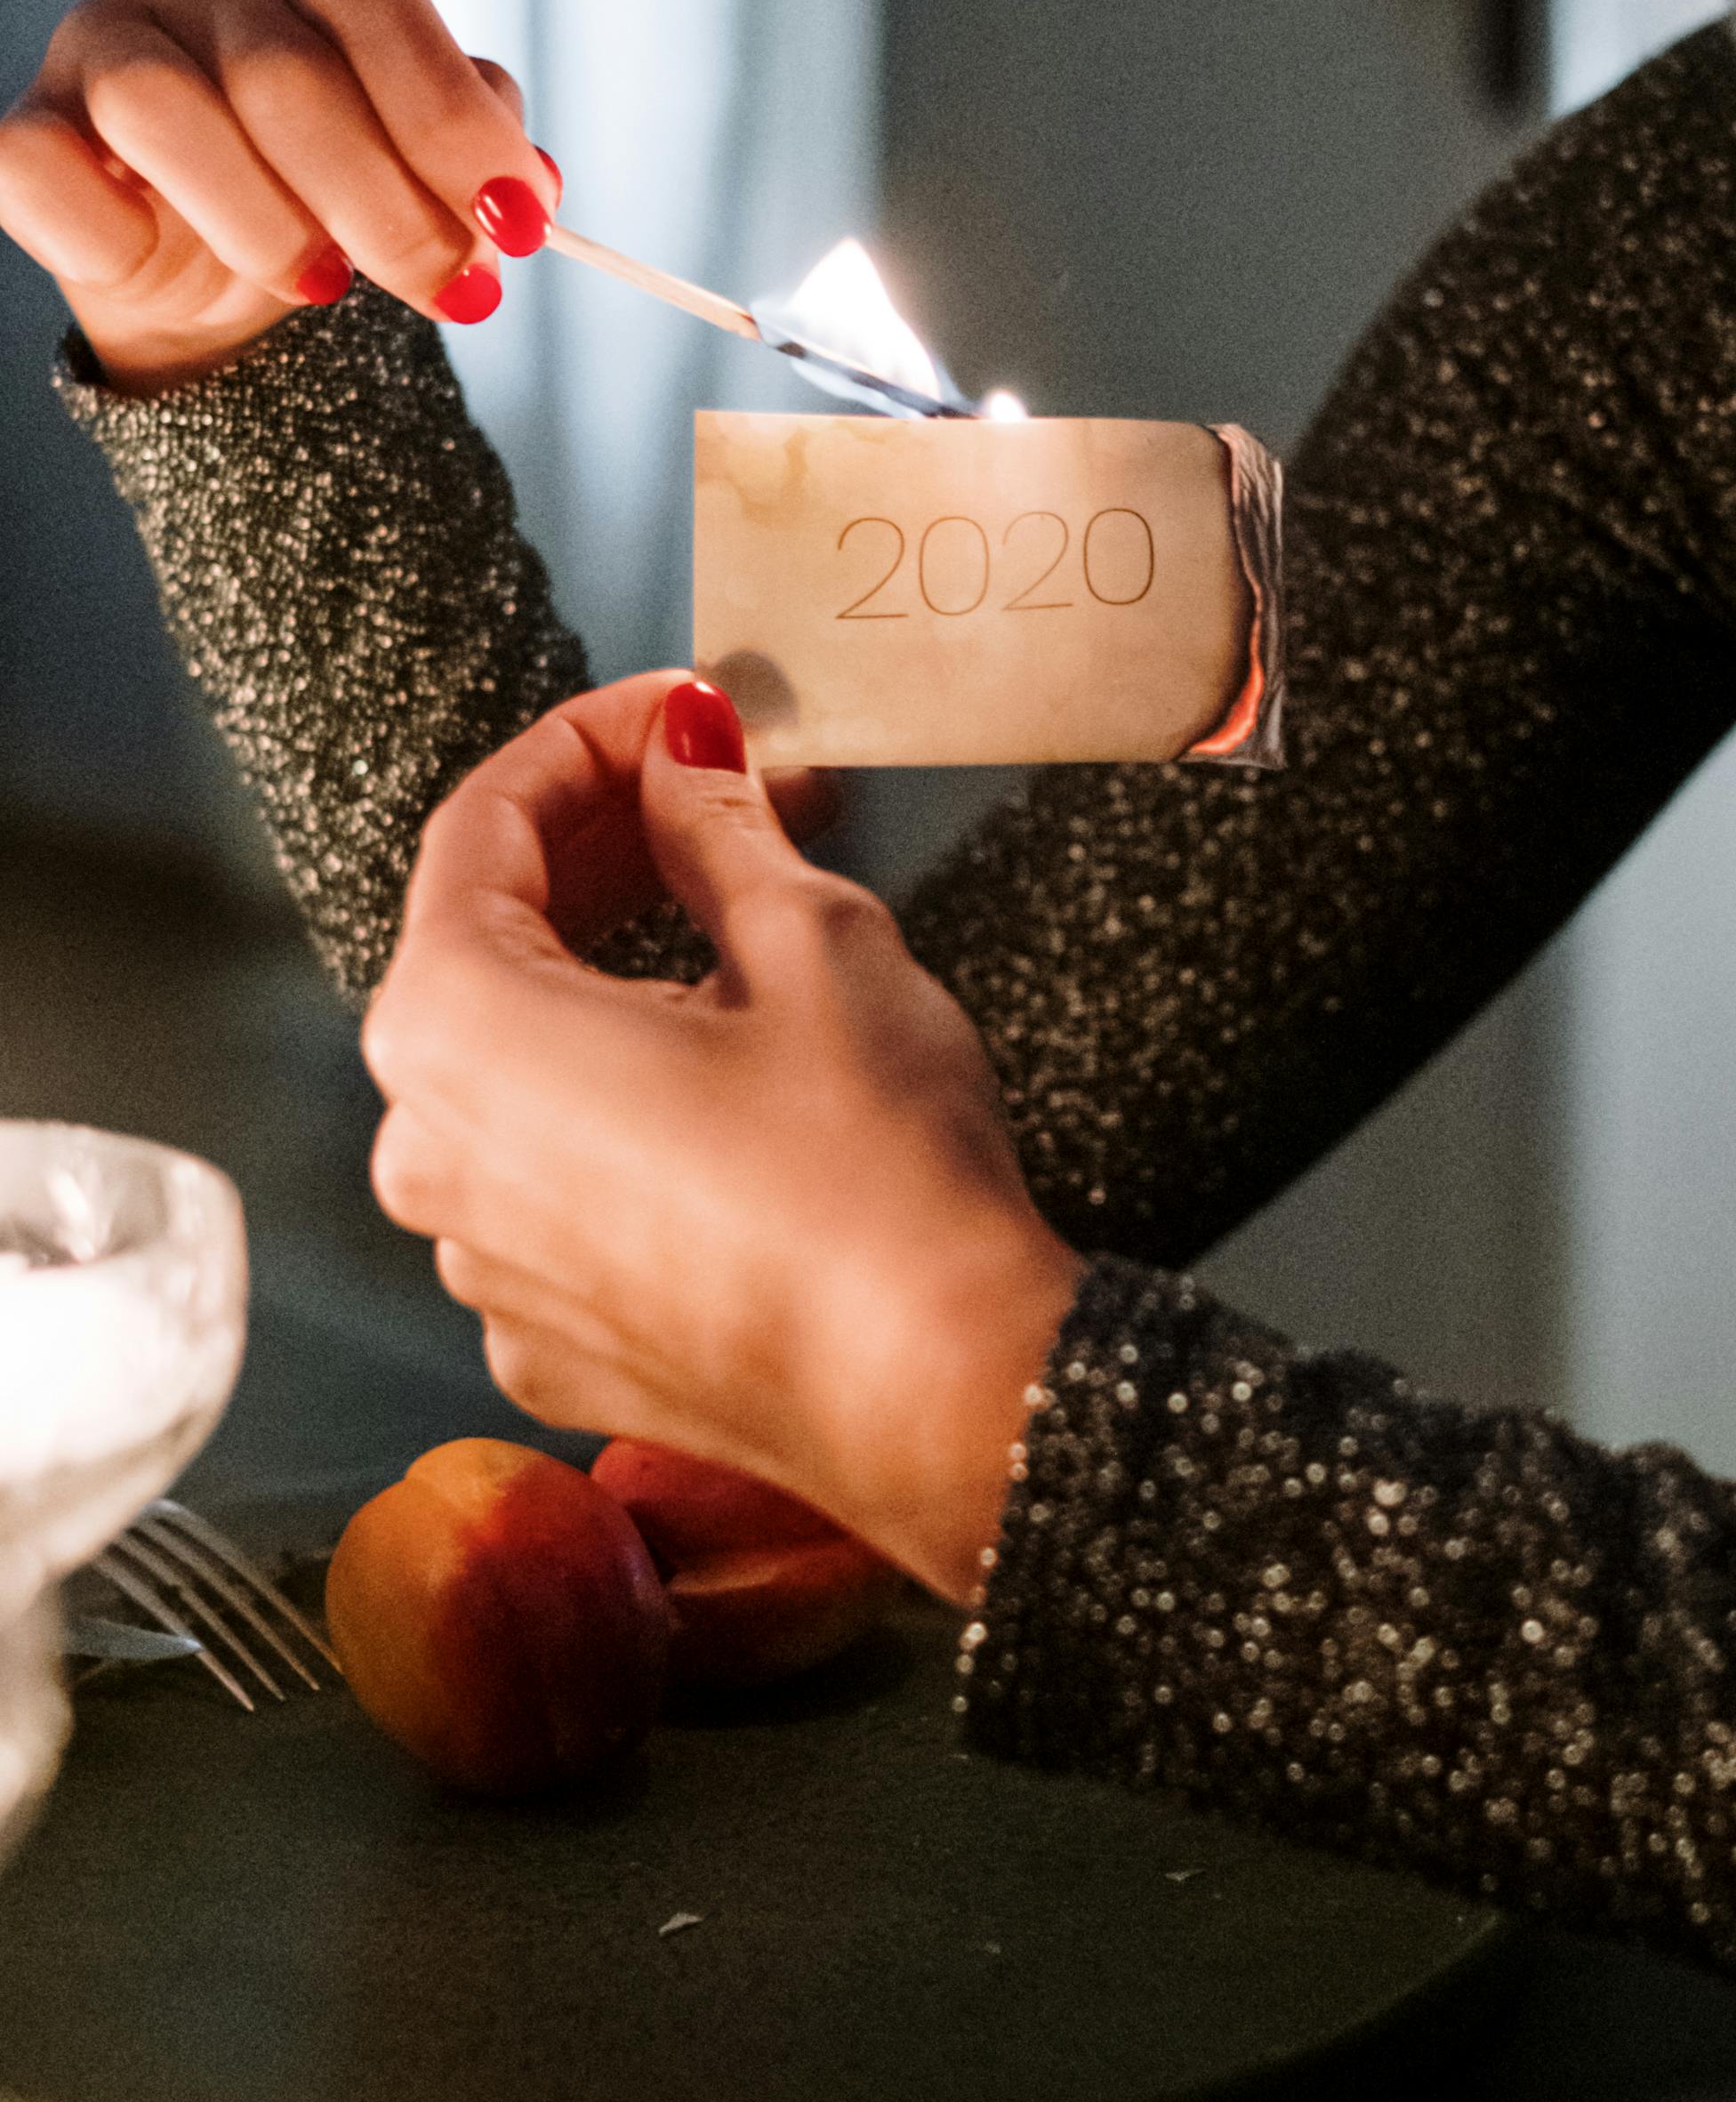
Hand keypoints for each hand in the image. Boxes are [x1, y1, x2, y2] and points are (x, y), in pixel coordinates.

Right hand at [0, 0, 556, 392]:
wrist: (225, 256)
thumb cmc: (341, 157)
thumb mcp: (430, 132)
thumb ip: (476, 135)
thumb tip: (520, 184)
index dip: (442, 101)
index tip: (512, 207)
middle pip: (283, 61)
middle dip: (389, 200)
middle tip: (454, 282)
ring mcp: (90, 17)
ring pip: (165, 111)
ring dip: (273, 227)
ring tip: (329, 285)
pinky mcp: (30, 121)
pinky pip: (55, 172)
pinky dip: (127, 235)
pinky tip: (179, 257)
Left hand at [362, 675, 1084, 1606]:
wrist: (942, 1388)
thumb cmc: (873, 1169)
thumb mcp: (812, 938)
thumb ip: (716, 826)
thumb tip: (689, 758)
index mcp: (455, 1026)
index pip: (485, 827)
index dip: (595, 743)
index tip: (687, 712)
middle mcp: (427, 1150)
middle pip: (489, 949)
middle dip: (611, 856)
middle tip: (731, 792)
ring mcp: (479, 1261)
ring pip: (524, 1074)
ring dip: (618, 984)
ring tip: (750, 935)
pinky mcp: (546, 1338)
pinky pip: (559, 1188)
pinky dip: (626, 1115)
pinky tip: (737, 1087)